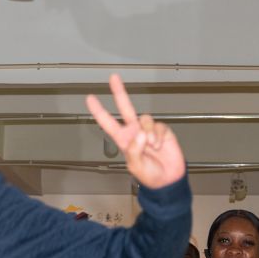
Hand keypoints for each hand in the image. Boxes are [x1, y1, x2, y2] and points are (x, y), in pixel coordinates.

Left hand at [88, 74, 185, 190]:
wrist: (168, 180)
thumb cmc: (150, 175)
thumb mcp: (136, 166)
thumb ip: (134, 150)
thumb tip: (141, 133)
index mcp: (123, 140)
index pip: (108, 122)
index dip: (99, 111)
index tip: (90, 98)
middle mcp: (134, 131)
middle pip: (126, 107)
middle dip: (119, 92)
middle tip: (114, 78)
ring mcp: (148, 130)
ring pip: (145, 119)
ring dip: (149, 132)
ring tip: (152, 146)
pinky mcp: (162, 131)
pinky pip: (159, 126)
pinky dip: (159, 136)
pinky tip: (159, 146)